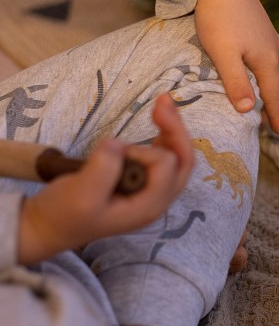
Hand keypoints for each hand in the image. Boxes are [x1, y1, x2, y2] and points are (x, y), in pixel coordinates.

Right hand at [17, 94, 193, 264]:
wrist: (49, 225)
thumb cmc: (64, 213)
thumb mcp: (80, 193)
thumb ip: (102, 169)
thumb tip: (117, 143)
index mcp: (148, 205)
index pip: (165, 166)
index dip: (144, 150)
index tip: (116, 151)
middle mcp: (156, 199)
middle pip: (183, 161)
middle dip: (176, 129)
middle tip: (162, 100)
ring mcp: (150, 191)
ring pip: (176, 157)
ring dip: (171, 130)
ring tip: (161, 104)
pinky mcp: (141, 183)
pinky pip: (163, 158)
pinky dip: (163, 137)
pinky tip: (157, 123)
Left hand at [194, 0, 278, 134]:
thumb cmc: (218, 18)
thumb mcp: (223, 54)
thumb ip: (236, 83)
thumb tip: (248, 110)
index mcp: (266, 59)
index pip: (272, 95)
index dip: (275, 115)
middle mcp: (273, 48)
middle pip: (272, 82)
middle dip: (271, 102)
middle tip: (270, 122)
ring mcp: (267, 35)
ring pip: (267, 68)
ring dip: (265, 85)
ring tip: (260, 99)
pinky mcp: (258, 25)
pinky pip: (261, 55)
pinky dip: (259, 69)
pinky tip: (251, 69)